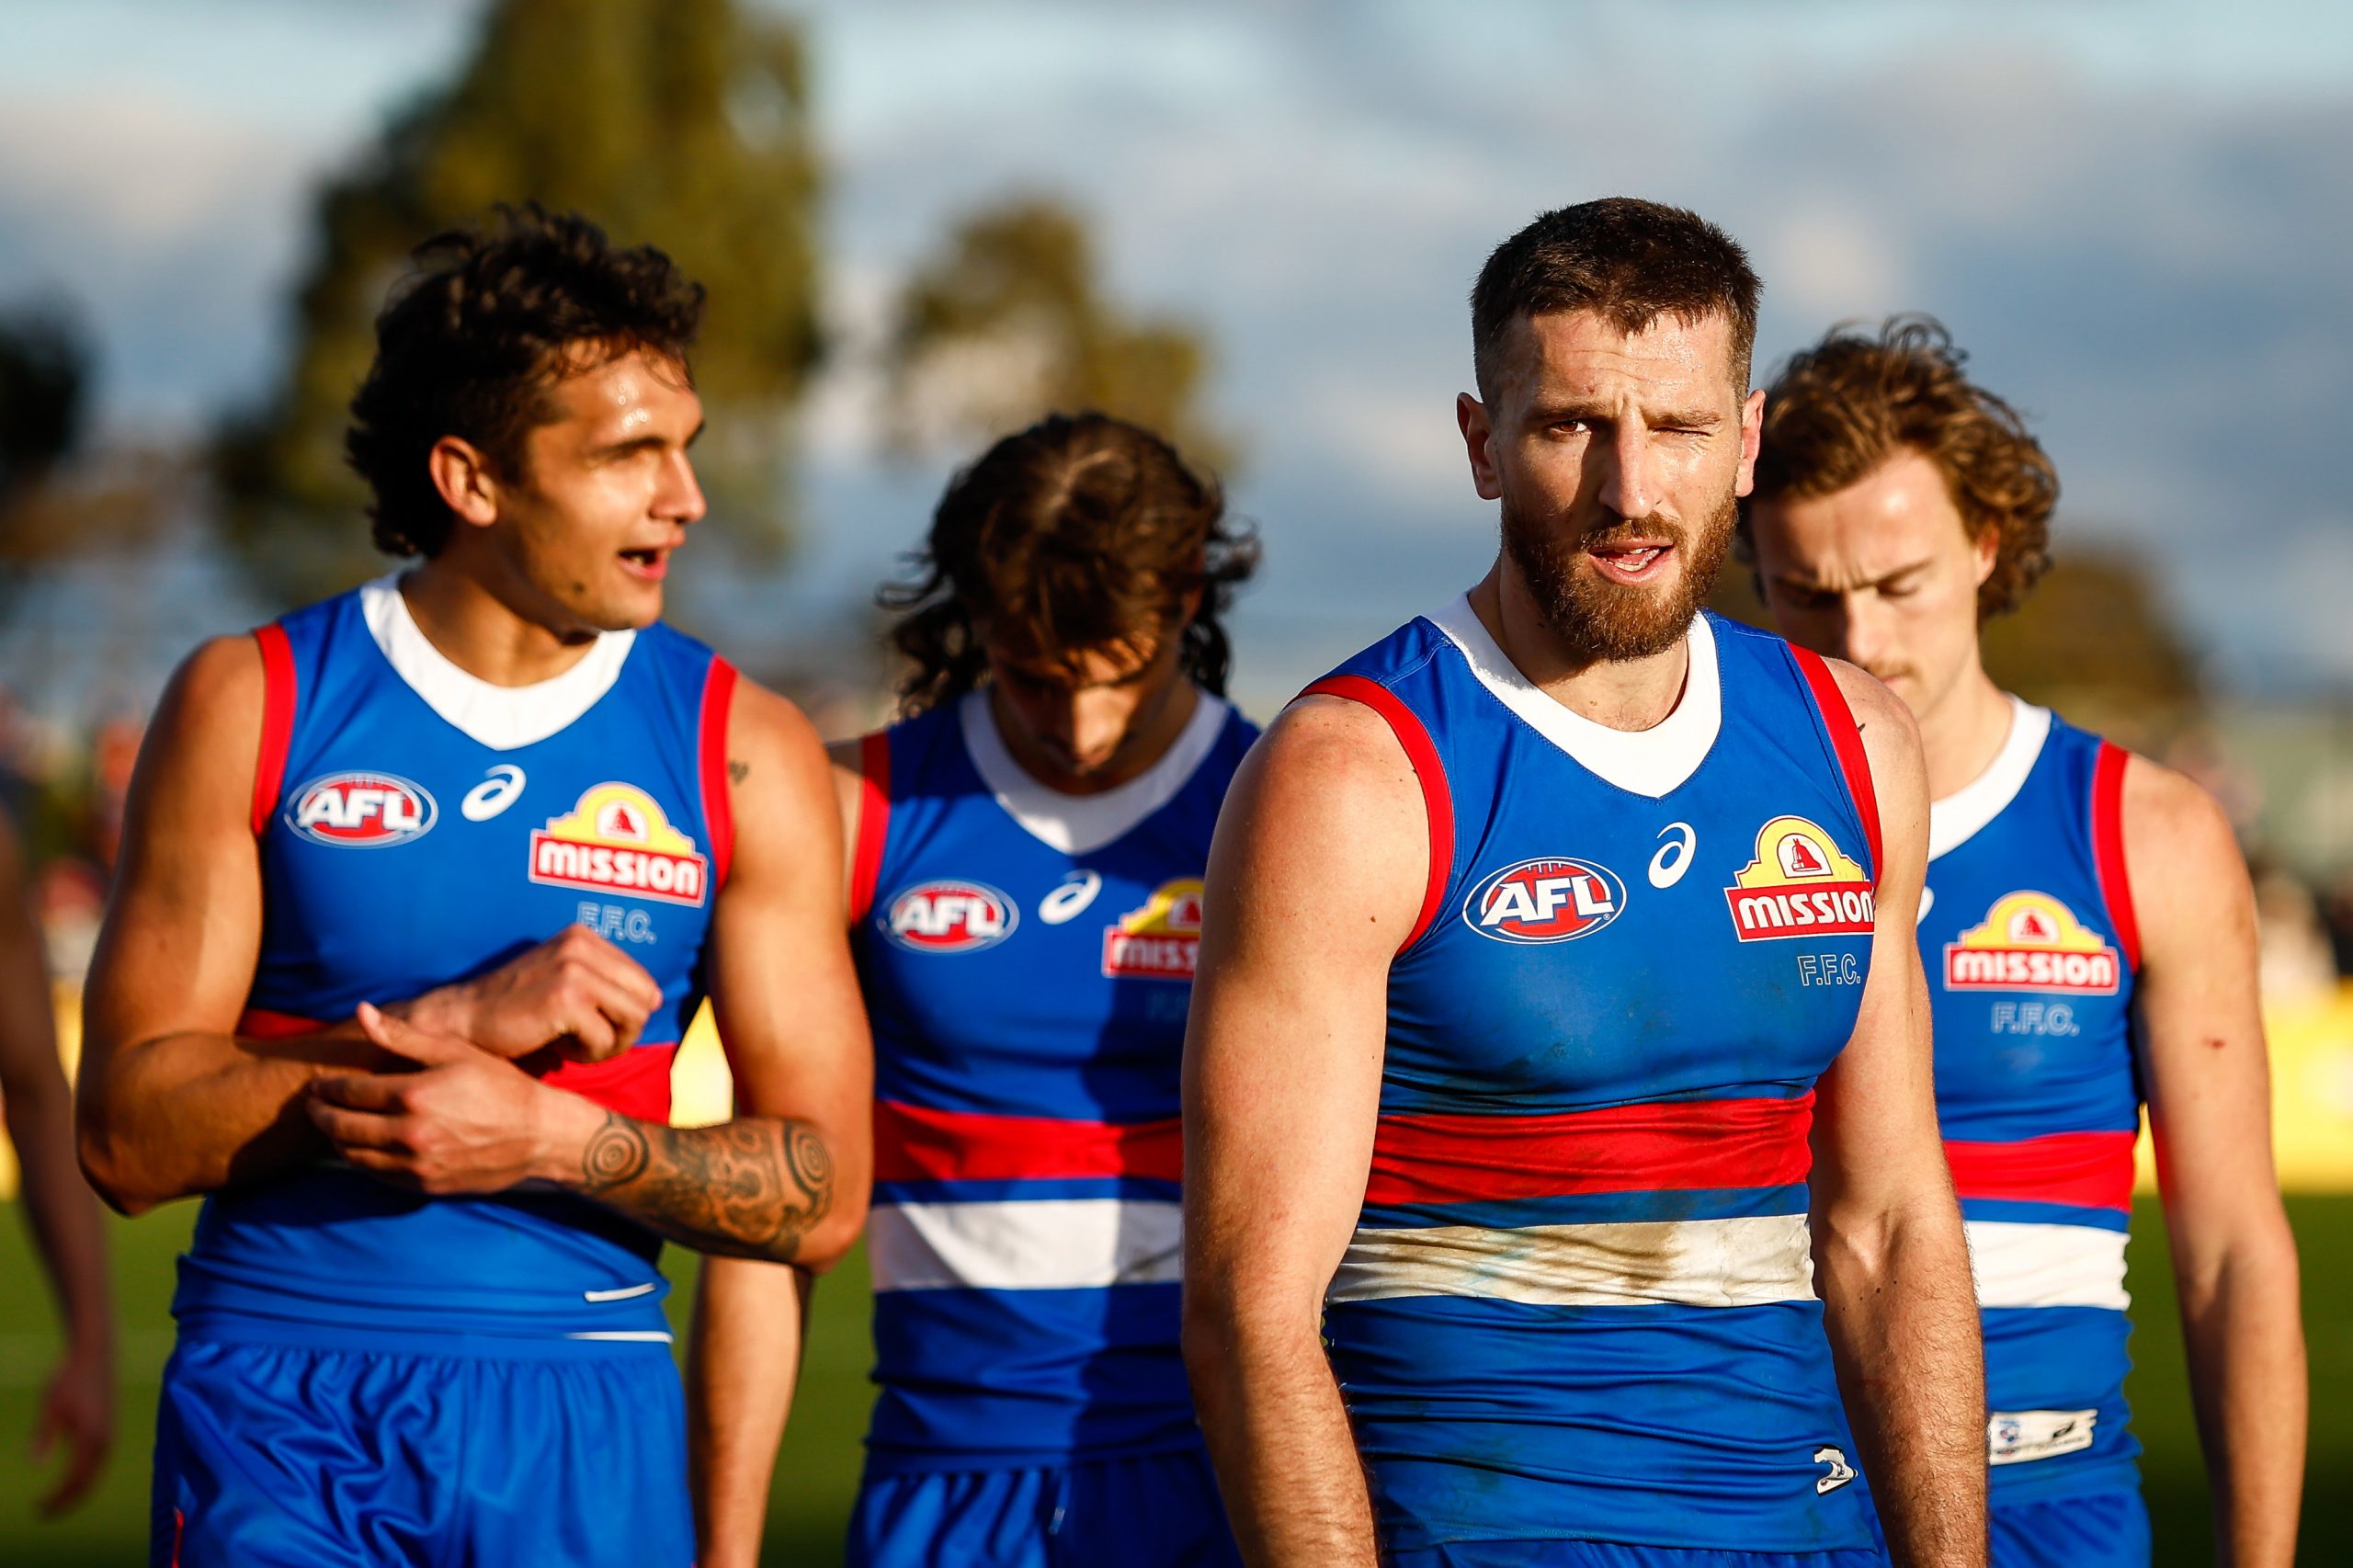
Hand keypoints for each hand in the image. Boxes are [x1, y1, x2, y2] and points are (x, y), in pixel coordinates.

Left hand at [32, 1340, 111, 1516]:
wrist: (95, 1353)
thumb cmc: (68, 1377)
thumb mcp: (50, 1405)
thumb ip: (44, 1434)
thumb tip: (37, 1463)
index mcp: (91, 1437)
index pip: (75, 1480)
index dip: (57, 1499)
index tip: (37, 1509)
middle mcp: (105, 1440)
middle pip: (88, 1483)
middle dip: (66, 1502)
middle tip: (43, 1513)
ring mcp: (110, 1435)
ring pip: (96, 1475)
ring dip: (76, 1491)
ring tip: (55, 1501)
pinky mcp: (109, 1429)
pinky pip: (99, 1464)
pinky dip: (85, 1477)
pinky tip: (70, 1478)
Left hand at [306, 1003, 601, 1193]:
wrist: (539, 1134)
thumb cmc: (500, 1084)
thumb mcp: (455, 1051)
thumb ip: (403, 1036)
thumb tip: (361, 1012)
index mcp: (414, 1095)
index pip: (350, 1092)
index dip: (327, 1087)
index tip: (319, 1083)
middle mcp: (410, 1133)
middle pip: (343, 1127)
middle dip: (322, 1114)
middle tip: (315, 1105)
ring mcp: (417, 1164)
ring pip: (354, 1156)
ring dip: (336, 1140)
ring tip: (333, 1126)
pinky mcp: (425, 1186)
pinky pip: (377, 1176)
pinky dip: (361, 1162)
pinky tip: (362, 1149)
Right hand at [404, 926, 663, 1063]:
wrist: (462, 1022)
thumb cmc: (515, 1011)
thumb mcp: (562, 981)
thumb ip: (604, 982)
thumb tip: (656, 999)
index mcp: (584, 938)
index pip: (643, 982)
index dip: (626, 1014)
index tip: (593, 1024)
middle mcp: (582, 946)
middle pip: (645, 1001)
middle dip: (624, 1031)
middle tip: (589, 1042)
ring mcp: (575, 970)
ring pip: (633, 1020)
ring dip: (609, 1044)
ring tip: (575, 1044)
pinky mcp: (565, 999)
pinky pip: (605, 1039)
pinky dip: (587, 1054)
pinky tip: (557, 1047)